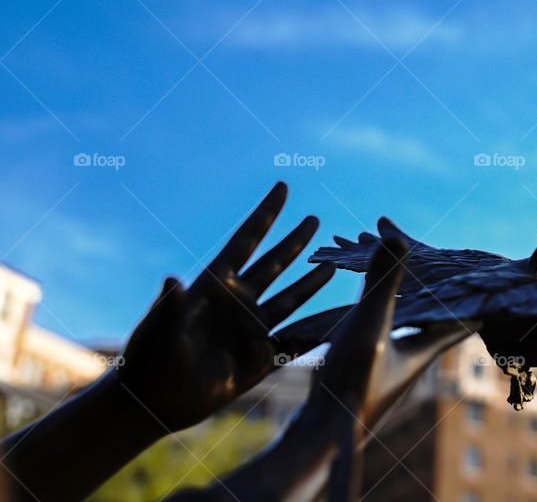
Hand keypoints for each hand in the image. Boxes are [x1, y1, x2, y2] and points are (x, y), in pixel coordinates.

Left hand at [117, 182, 334, 431]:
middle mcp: (237, 302)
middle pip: (274, 264)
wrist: (154, 401)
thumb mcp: (159, 328)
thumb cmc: (149, 358)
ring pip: (290, 299)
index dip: (265, 213)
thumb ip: (169, 305)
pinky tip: (334, 325)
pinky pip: (294, 343)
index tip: (282, 187)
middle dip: (294, 241)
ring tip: (331, 267)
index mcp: (215, 285)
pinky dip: (314, 335)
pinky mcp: (259, 359)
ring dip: (310, 283)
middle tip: (314, 219)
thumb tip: (171, 279)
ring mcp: (250, 329)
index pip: (247, 240)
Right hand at [210, 238, 477, 501]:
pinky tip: (368, 300)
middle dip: (438, 289)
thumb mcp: (370, 326)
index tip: (491, 279)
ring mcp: (387, 364)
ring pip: (406, 321)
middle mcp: (411, 357)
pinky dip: (379, 308)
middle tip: (444, 263)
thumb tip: (397, 237)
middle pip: (434, 316)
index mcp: (424, 348)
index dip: (476, 297)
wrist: (320, 434)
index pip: (462, 317)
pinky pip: (379, 329)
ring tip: (408, 272)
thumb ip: (384, 284)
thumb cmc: (352, 384)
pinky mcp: (363, 369)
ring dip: (407, 296)